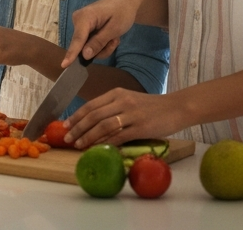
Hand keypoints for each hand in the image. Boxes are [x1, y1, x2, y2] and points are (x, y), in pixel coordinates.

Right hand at [61, 0, 143, 68]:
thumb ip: (99, 42)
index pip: (77, 39)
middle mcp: (78, 20)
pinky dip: (101, 44)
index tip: (64, 65)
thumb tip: (84, 55)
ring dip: (103, 47)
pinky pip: (90, 44)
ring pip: (88, 47)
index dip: (71, 54)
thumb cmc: (123, 12)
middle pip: (84, 46)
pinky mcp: (84, 28)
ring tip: (114, 38)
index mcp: (84, 17)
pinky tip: (110, 36)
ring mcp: (81, 24)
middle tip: (115, 41)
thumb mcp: (114, 29)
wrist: (127, 2)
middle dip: (101, 48)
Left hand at [63, 87, 187, 148]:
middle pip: (93, 115)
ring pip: (103, 126)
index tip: (65, 125)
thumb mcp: (130, 100)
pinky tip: (98, 148)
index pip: (91, 105)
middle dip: (77, 127)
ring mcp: (132, 114)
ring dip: (88, 136)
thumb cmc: (152, 107)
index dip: (76, 115)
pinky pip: (119, 136)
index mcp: (117, 93)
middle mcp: (122, 101)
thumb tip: (92, 123)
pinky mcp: (141, 127)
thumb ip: (112, 107)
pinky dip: (106, 142)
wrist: (177, 108)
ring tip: (79, 144)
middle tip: (67, 138)